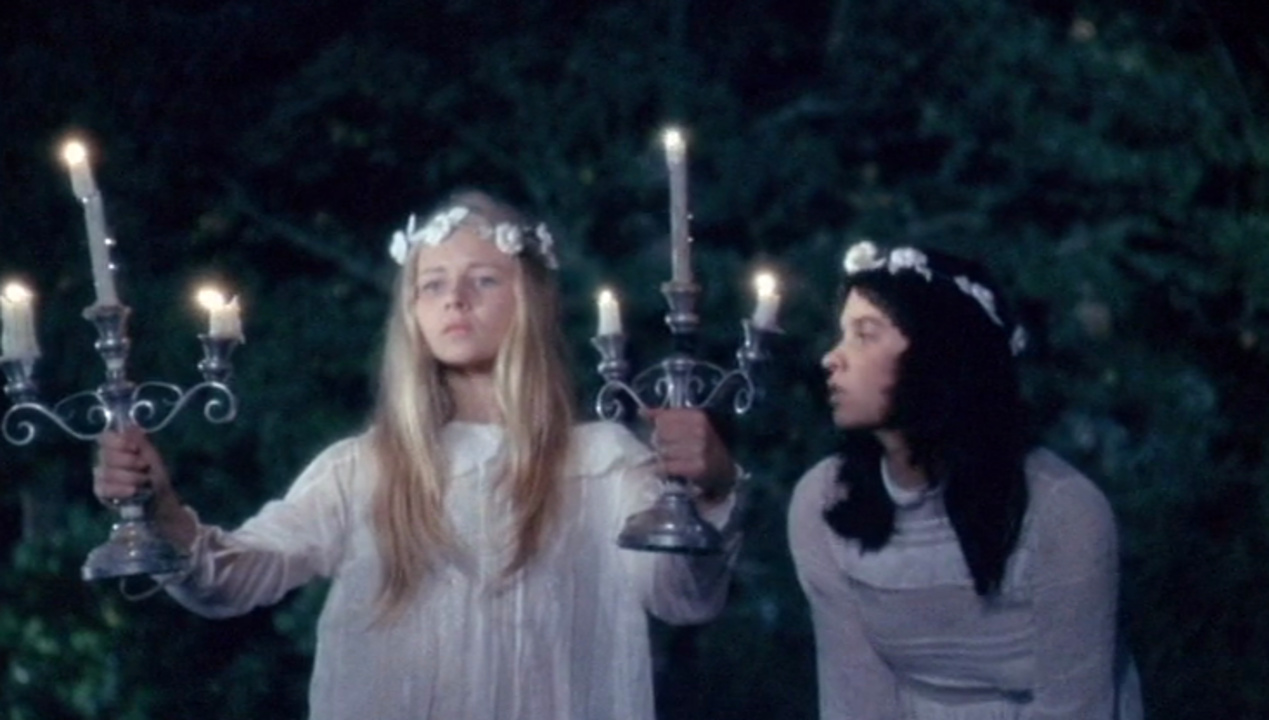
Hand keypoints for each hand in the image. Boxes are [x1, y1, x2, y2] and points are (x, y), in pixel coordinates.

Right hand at [95, 426, 193, 546]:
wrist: (159, 500)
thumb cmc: (155, 476)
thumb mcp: (153, 457)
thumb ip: (141, 441)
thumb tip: (130, 424)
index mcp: (116, 447)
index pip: (105, 438)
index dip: (120, 443)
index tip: (136, 449)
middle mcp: (104, 459)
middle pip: (107, 455)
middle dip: (131, 462)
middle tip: (145, 468)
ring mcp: (100, 476)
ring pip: (107, 472)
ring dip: (130, 477)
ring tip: (144, 482)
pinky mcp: (101, 492)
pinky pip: (104, 488)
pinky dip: (120, 489)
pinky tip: (132, 491)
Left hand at [644, 408, 735, 501]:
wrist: (725, 470)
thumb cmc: (704, 445)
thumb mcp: (691, 425)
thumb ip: (666, 417)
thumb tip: (641, 412)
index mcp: (697, 416)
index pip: (663, 419)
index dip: (658, 428)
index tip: (663, 435)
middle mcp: (700, 431)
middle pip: (661, 434)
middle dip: (659, 443)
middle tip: (664, 449)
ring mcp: (699, 450)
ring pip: (663, 451)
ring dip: (661, 457)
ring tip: (668, 460)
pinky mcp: (696, 468)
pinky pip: (667, 466)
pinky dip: (661, 469)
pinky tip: (664, 469)